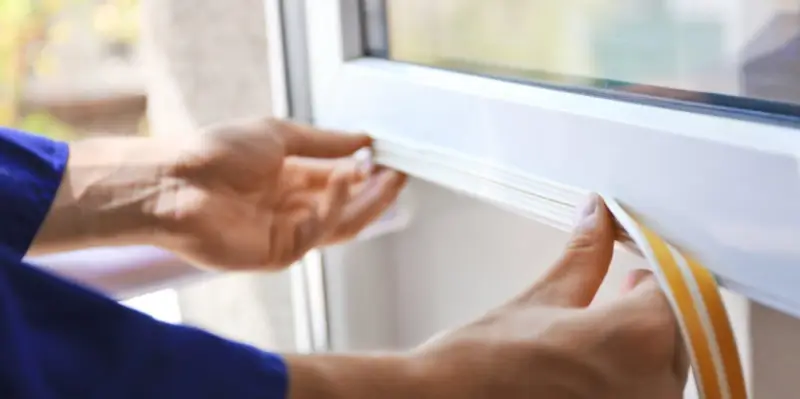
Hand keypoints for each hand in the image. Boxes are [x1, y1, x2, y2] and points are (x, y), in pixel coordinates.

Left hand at [33, 117, 404, 270]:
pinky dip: (335, 205)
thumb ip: (324, 143)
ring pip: (340, 225)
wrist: (175, 182)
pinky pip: (318, 231)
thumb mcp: (278, 136)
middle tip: (400, 174)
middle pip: (346, 207)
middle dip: (376, 192)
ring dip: (368, 204)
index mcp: (290, 180)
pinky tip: (345, 179)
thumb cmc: (215, 154)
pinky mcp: (279, 253)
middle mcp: (292, 208)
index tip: (390, 157)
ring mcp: (287, 233)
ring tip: (389, 179)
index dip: (366, 172)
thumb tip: (363, 139)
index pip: (339, 181)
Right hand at [410, 195, 688, 397]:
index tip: (637, 258)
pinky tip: (602, 355)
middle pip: (677, 330)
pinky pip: (644, 390)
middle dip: (652, 305)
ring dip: (647, 338)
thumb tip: (598, 215)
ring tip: (612, 316)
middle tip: (626, 283)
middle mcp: (652, 386)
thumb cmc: (486, 361)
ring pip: (665, 364)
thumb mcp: (544, 298)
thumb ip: (584, 255)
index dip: (655, 269)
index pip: (675, 290)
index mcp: (638, 339)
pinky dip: (633, 369)